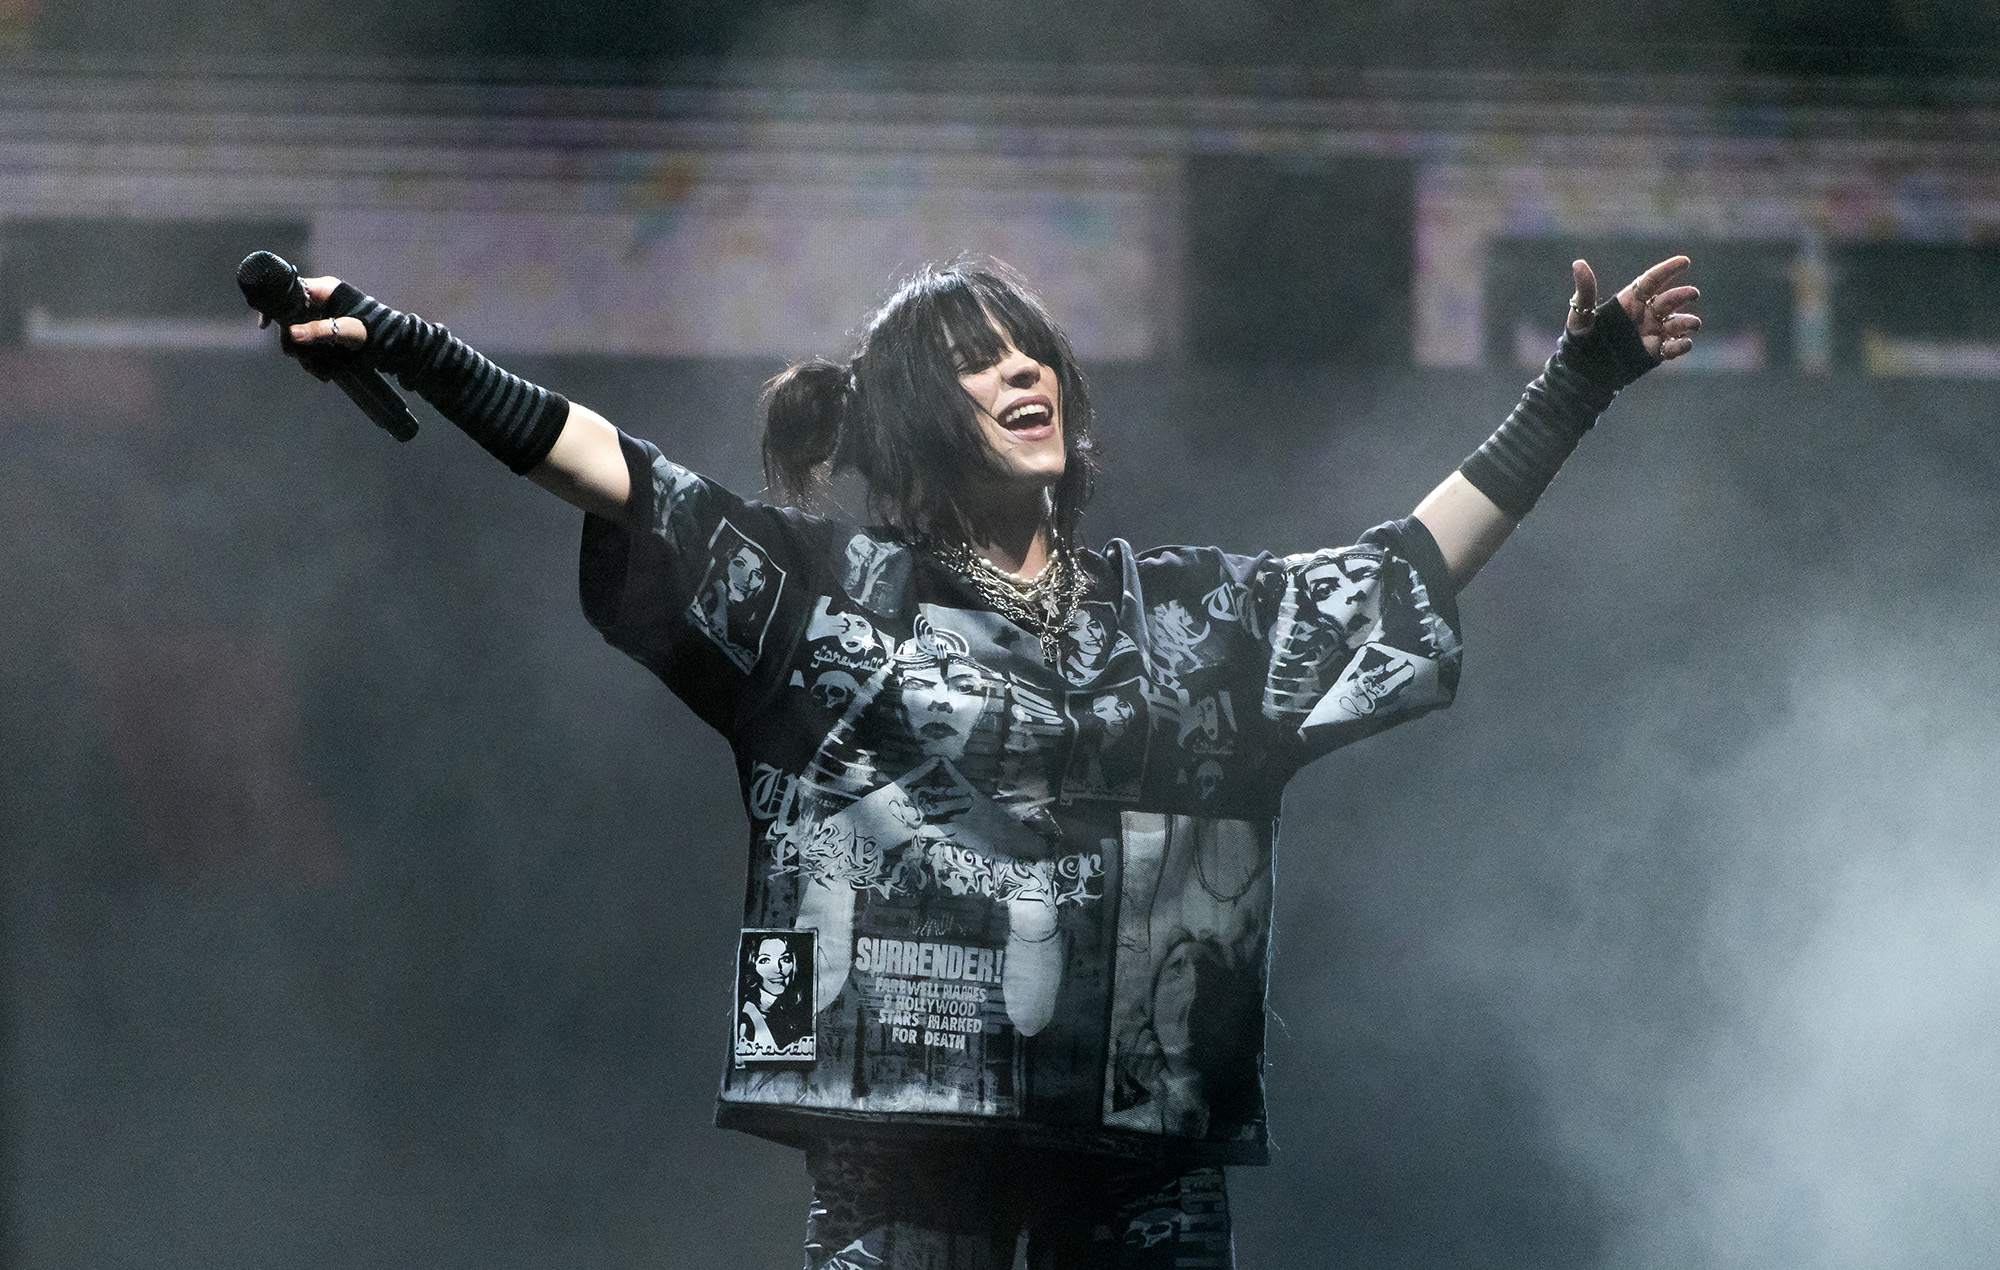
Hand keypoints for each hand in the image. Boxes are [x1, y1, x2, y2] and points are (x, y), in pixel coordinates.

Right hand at [258, 275, 367, 379]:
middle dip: (292, 340)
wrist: (394, 345)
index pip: (290, 291)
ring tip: (315, 369)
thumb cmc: (375, 331)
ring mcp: (324, 316)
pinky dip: (312, 357)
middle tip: (296, 356)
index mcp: (326, 290)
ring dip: (303, 353)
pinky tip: (320, 371)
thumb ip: (321, 331)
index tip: (266, 324)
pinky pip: (310, 341)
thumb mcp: (347, 331)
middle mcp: (322, 300)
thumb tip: (291, 333)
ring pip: (299, 332)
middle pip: (291, 316)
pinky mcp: (327, 330)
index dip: (275, 307)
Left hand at [1567, 256, 1700, 360]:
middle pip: (1668, 301)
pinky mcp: (1655, 353)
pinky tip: (1685, 343)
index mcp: (1630, 300)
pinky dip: (1681, 345)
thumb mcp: (1581, 314)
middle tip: (1693, 294)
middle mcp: (1646, 314)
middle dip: (1682, 296)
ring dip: (1687, 321)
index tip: (1684, 261)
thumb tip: (1578, 263)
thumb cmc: (1579, 339)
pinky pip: (1672, 347)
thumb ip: (1585, 291)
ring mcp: (1652, 333)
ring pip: (1676, 323)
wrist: (1582, 371)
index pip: (1652, 281)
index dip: (1668, 270)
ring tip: (1693, 323)